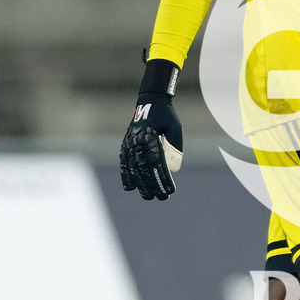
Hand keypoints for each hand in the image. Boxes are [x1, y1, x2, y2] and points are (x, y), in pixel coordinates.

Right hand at [120, 59, 182, 200]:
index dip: (163, 178)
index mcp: (150, 136)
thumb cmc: (166, 116)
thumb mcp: (175, 128)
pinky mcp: (125, 144)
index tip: (170, 190)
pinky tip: (130, 187)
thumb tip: (173, 170)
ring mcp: (129, 143)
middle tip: (163, 197)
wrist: (149, 101)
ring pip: (133, 168)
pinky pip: (124, 163)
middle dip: (153, 185)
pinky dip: (126, 175)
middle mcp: (137, 141)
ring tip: (148, 197)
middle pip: (145, 168)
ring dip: (141, 184)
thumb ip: (175, 147)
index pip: (157, 163)